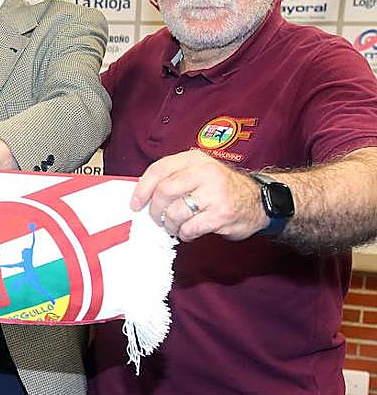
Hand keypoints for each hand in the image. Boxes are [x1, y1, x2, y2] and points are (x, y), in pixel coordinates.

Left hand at [132, 148, 267, 240]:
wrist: (259, 201)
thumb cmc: (221, 188)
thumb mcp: (198, 172)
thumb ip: (173, 178)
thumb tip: (141, 195)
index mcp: (194, 160)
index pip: (158, 170)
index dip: (142, 189)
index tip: (135, 204)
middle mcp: (205, 172)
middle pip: (164, 192)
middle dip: (155, 210)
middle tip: (157, 219)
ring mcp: (215, 193)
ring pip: (175, 213)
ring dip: (170, 225)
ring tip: (175, 226)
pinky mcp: (222, 214)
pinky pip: (190, 228)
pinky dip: (185, 234)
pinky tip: (189, 231)